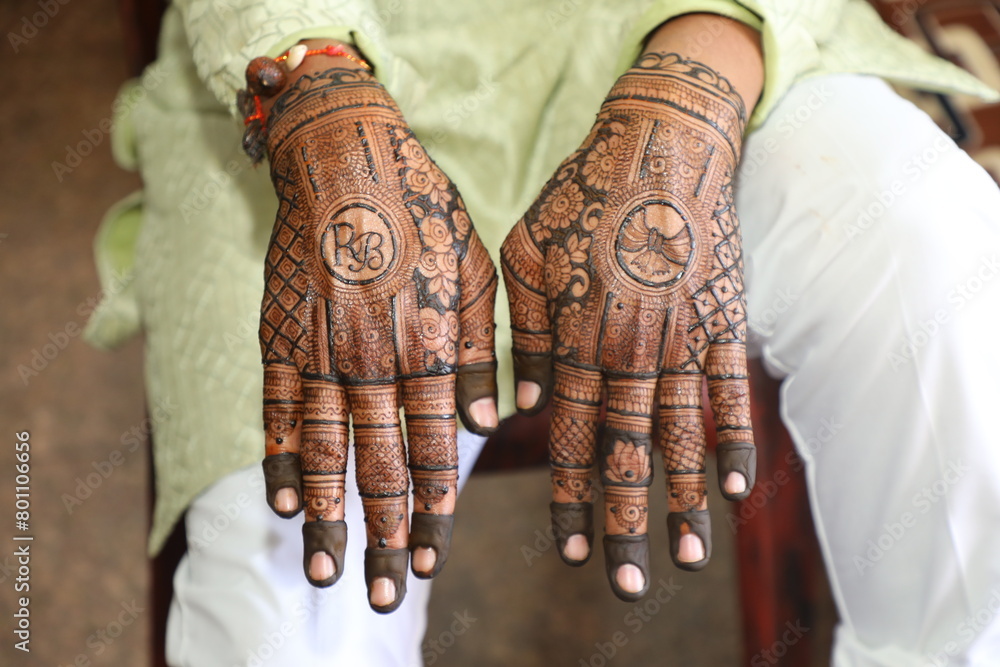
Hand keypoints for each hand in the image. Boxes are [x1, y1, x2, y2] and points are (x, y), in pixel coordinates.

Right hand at [242, 52, 498, 612]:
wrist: (346, 156)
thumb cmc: (422, 212)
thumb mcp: (475, 271)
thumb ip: (476, 350)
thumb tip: (492, 421)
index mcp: (428, 346)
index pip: (435, 449)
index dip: (434, 509)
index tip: (433, 559)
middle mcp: (374, 358)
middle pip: (380, 465)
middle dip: (385, 535)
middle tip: (386, 595)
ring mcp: (321, 350)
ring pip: (328, 451)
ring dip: (330, 515)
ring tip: (328, 568)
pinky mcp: (280, 336)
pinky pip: (278, 409)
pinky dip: (282, 458)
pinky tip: (283, 502)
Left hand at [501, 49, 755, 599]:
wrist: (660, 141)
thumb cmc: (581, 195)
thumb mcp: (524, 254)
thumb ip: (525, 334)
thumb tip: (522, 408)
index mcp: (577, 335)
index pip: (569, 434)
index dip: (569, 496)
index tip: (568, 549)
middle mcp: (631, 347)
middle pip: (627, 451)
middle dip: (624, 521)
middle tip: (628, 583)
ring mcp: (683, 335)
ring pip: (682, 434)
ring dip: (684, 499)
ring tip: (685, 557)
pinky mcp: (725, 318)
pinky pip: (732, 389)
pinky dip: (735, 438)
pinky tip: (738, 487)